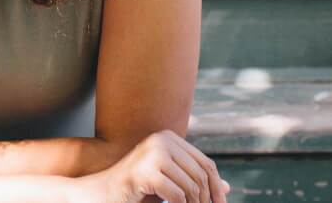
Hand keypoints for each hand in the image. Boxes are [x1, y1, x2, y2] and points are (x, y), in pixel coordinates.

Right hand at [98, 130, 230, 202]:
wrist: (106, 191)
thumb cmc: (139, 187)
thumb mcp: (171, 181)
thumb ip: (194, 180)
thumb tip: (227, 188)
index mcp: (168, 137)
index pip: (205, 164)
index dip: (217, 187)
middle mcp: (161, 140)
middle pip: (201, 176)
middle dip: (207, 200)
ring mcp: (152, 154)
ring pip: (191, 187)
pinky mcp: (145, 172)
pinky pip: (178, 195)